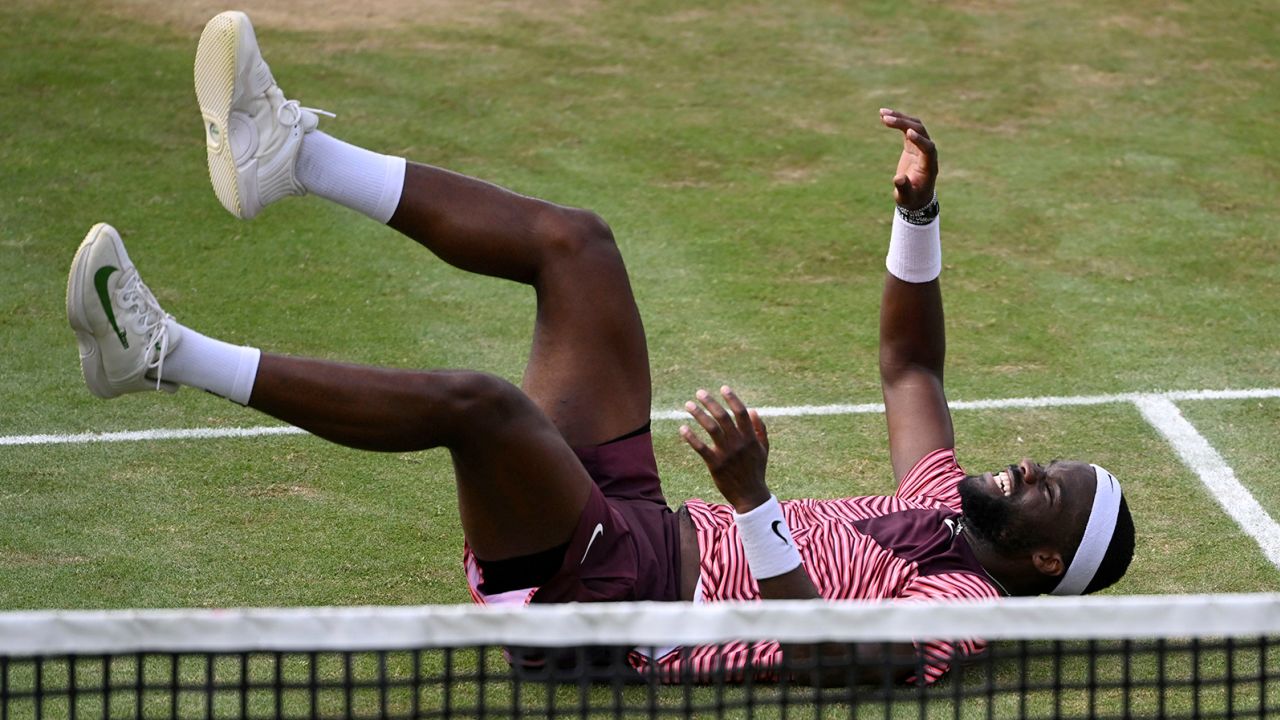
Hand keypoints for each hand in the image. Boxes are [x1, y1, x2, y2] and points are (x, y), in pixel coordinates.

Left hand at [680, 386, 771, 513]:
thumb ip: (760, 429)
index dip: (732, 399)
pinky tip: (682, 428)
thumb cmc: (757, 470)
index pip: (741, 413)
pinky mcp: (715, 465)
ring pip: (711, 428)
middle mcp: (739, 443)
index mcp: (751, 438)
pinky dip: (691, 437)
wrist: (750, 496)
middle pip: (723, 417)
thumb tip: (753, 410)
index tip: (723, 388)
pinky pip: (701, 448)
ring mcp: (727, 454)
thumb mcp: (764, 449)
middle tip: (699, 392)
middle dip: (710, 402)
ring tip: (688, 405)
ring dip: (699, 414)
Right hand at [879, 108, 937, 210]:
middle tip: (886, 119)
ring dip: (899, 118)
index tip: (908, 133)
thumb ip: (904, 188)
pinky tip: (882, 115)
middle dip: (904, 124)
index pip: (928, 148)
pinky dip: (897, 120)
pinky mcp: (913, 143)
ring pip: (914, 125)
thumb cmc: (912, 198)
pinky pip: (907, 127)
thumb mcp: (907, 197)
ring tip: (882, 113)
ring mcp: (921, 145)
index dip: (919, 140)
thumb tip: (898, 179)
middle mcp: (928, 152)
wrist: (916, 196)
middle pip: (920, 131)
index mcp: (929, 165)